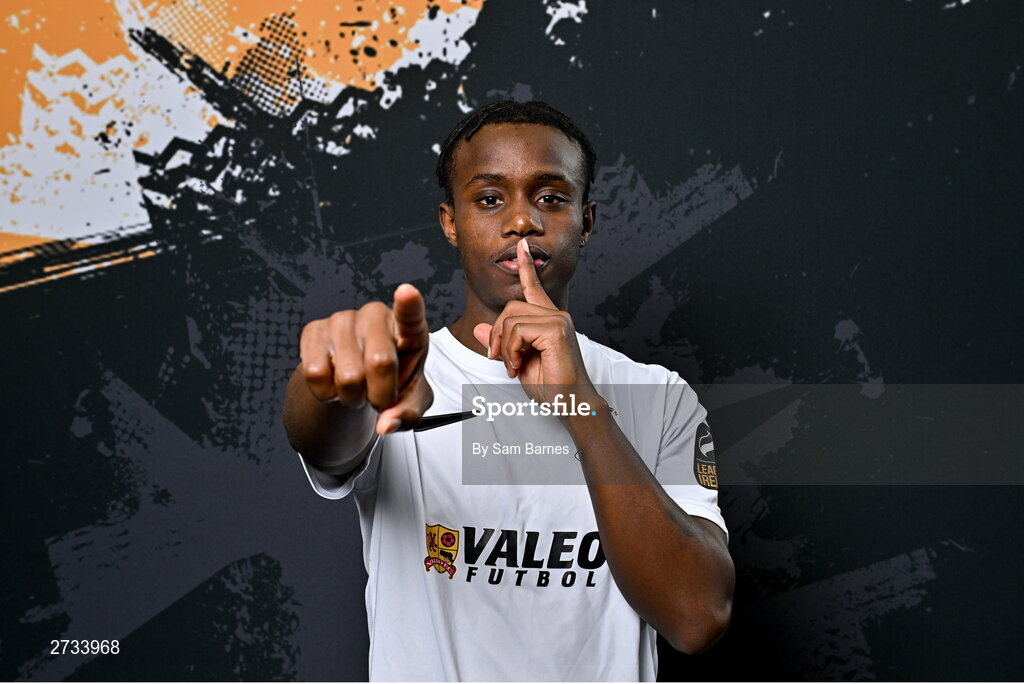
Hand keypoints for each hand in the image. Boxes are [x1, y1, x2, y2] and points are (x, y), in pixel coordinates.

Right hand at [299, 283, 432, 434]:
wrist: (359, 379)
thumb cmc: (392, 381)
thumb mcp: (411, 400)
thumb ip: (408, 414)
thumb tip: (386, 423)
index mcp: (408, 328)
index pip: (410, 313)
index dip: (408, 304)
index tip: (406, 293)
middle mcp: (375, 316)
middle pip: (380, 362)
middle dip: (380, 395)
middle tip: (379, 397)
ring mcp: (342, 320)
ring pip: (347, 376)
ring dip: (352, 398)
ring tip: (357, 388)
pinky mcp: (313, 331)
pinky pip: (316, 374)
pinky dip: (326, 393)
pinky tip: (335, 381)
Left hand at [472, 238, 596, 403]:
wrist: (570, 402)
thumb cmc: (552, 386)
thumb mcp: (518, 362)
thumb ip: (501, 343)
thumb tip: (481, 329)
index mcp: (549, 320)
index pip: (534, 288)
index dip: (526, 267)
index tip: (521, 248)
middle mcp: (555, 316)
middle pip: (511, 307)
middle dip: (497, 332)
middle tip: (499, 358)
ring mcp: (558, 321)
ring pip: (511, 319)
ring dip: (504, 346)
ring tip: (513, 365)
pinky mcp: (556, 330)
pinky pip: (518, 330)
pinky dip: (511, 350)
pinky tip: (518, 364)